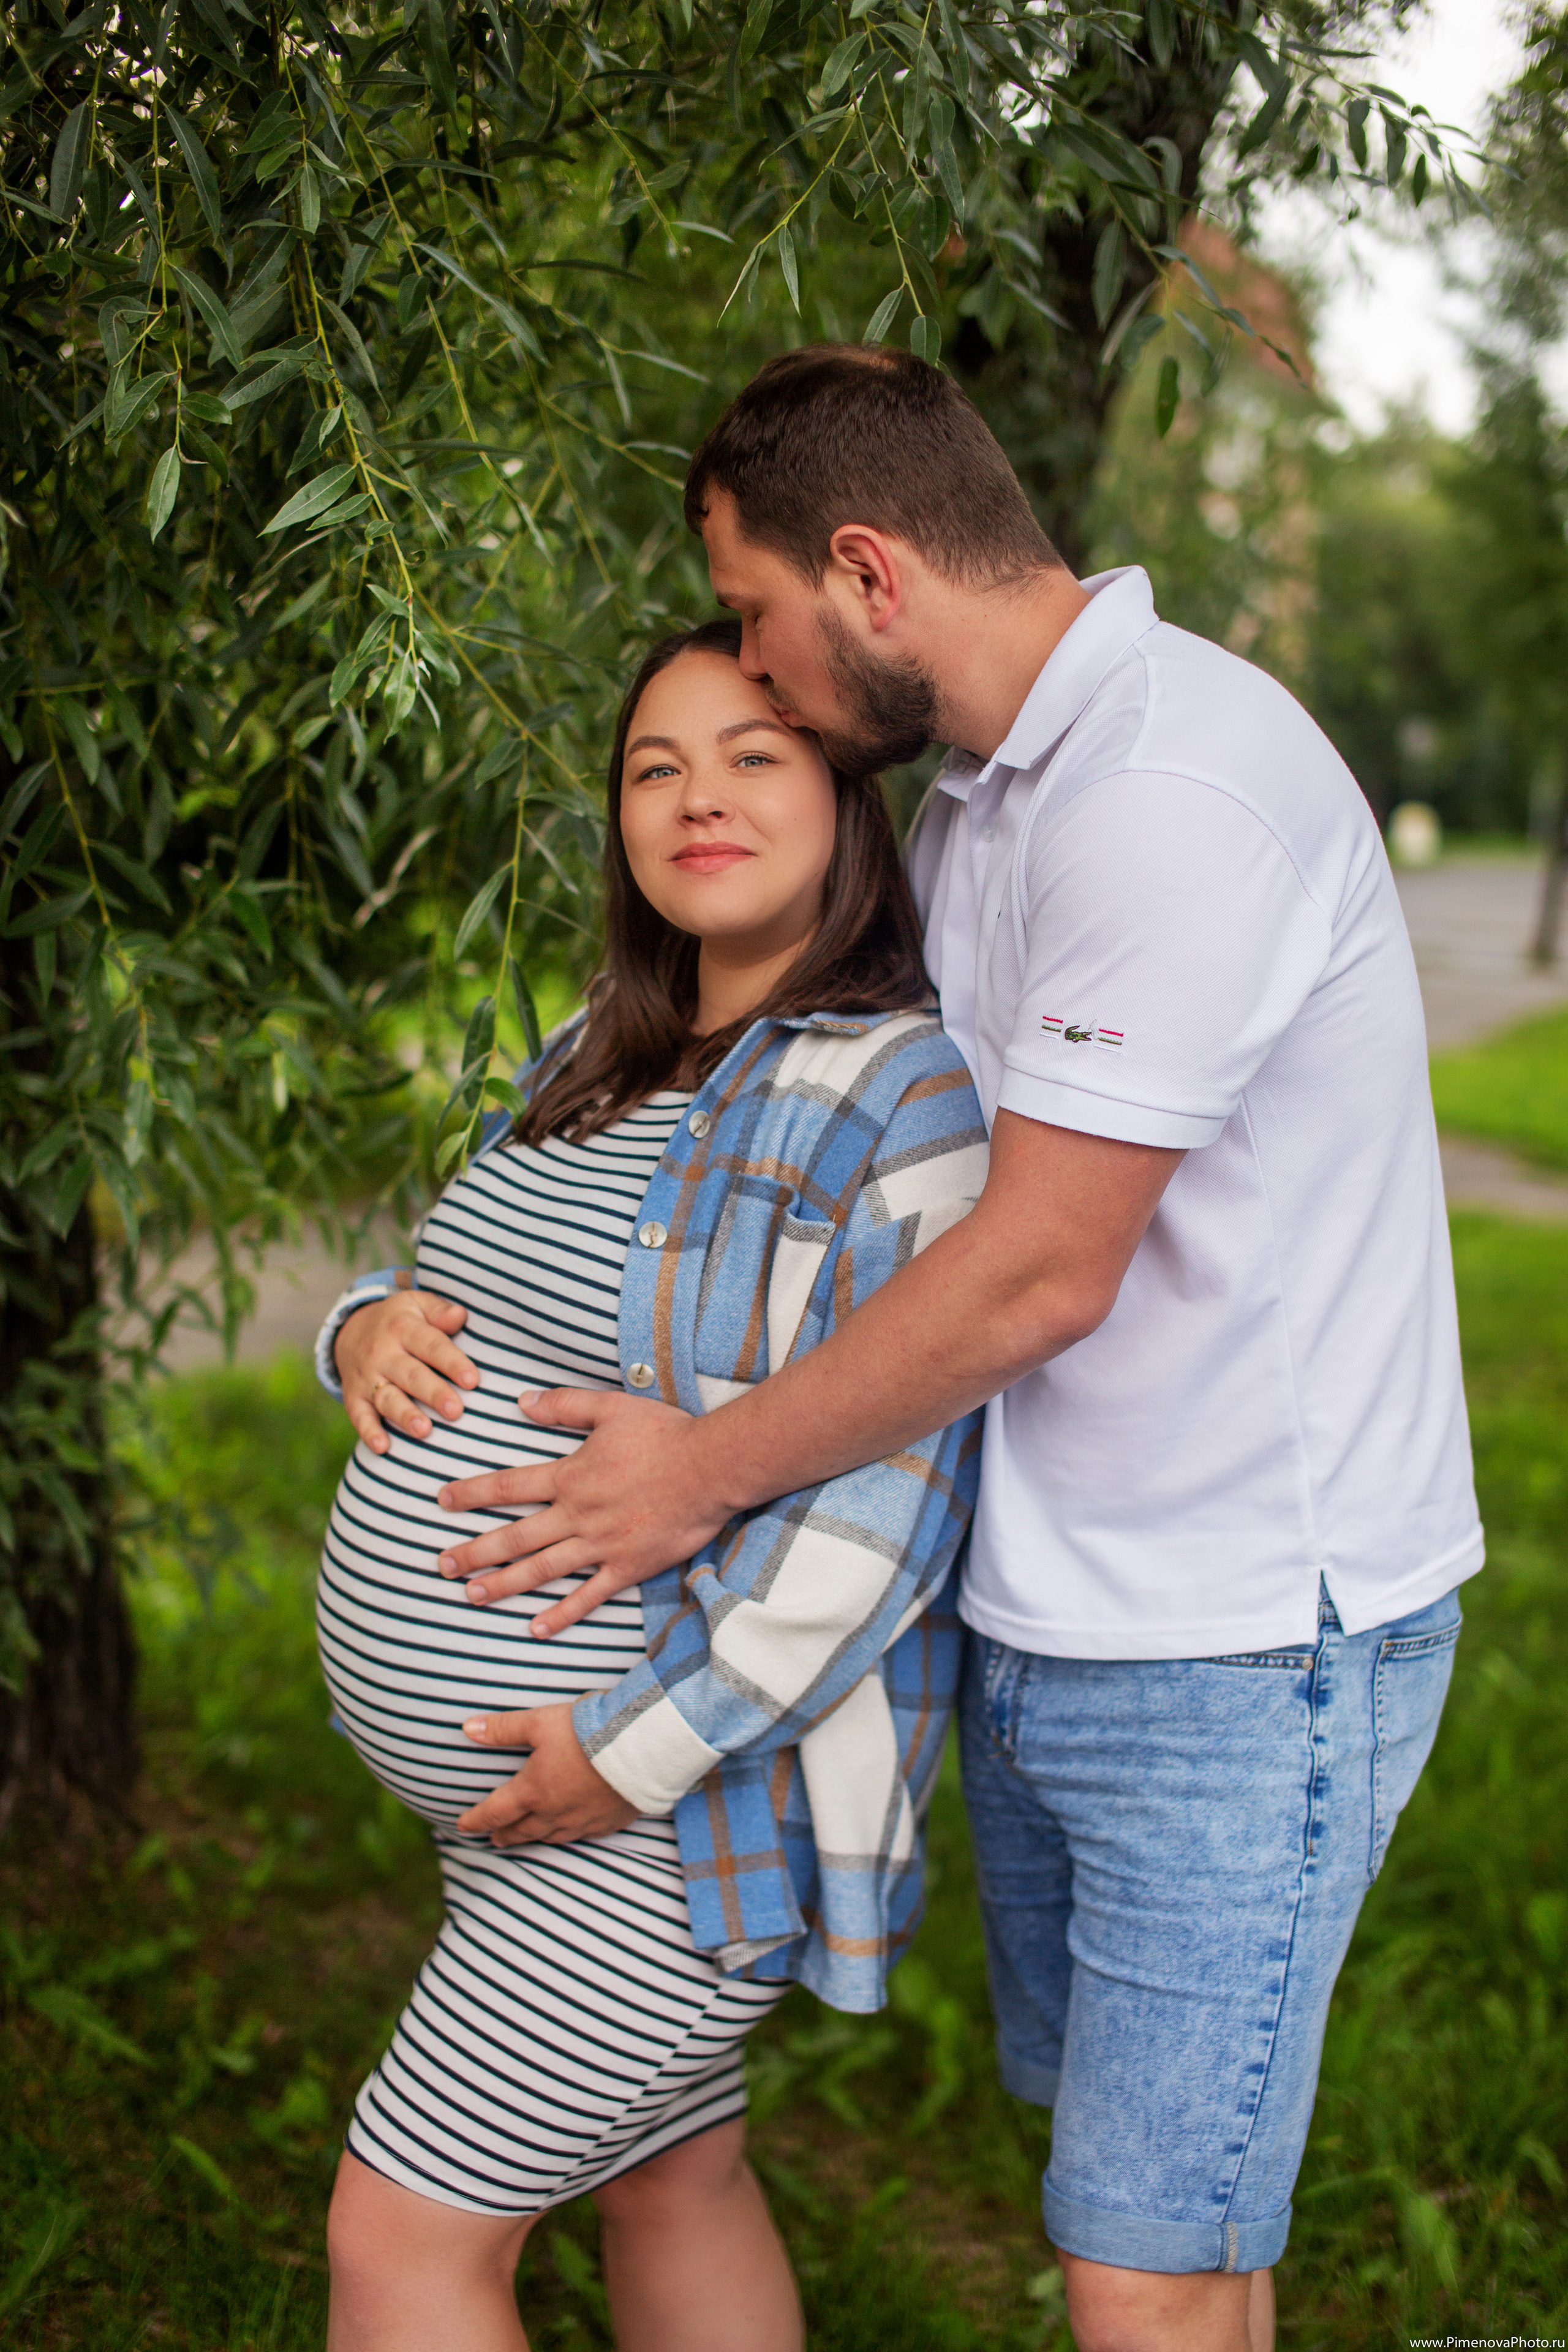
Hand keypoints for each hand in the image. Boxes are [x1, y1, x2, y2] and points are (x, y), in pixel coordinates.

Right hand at [335, 1280, 478, 1454]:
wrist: (350, 1330)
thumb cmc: (400, 1320)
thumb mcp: (417, 1304)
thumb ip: (439, 1311)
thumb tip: (460, 1315)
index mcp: (403, 1327)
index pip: (431, 1345)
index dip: (451, 1362)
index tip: (472, 1380)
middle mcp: (382, 1353)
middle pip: (411, 1375)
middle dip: (433, 1393)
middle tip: (455, 1411)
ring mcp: (366, 1377)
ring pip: (387, 1398)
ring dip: (405, 1415)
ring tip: (424, 1430)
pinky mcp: (353, 1396)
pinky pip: (359, 1415)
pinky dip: (369, 1432)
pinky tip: (382, 1447)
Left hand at [435, 1388, 729, 1636]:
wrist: (712, 1469)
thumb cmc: (665, 1434)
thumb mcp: (612, 1407)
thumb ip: (565, 1404)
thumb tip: (522, 1401)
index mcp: (570, 1476)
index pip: (508, 1486)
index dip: (472, 1493)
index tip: (442, 1500)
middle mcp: (577, 1515)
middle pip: (514, 1537)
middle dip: (474, 1552)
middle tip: (441, 1566)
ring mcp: (601, 1546)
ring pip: (541, 1570)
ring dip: (503, 1584)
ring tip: (472, 1596)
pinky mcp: (627, 1568)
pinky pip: (587, 1597)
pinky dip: (560, 1614)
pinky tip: (536, 1628)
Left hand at [456, 1701, 637, 1844]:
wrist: (639, 1748)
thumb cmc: (586, 1731)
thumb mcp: (539, 1722)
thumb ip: (503, 1728)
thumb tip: (466, 1728)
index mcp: (533, 1791)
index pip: (496, 1811)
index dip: (476, 1820)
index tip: (462, 1827)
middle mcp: (554, 1813)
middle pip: (522, 1830)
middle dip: (505, 1835)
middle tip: (494, 1839)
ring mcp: (583, 1820)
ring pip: (551, 1837)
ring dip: (534, 1838)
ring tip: (526, 1837)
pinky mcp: (609, 1821)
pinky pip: (583, 1836)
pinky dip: (570, 1835)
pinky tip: (572, 1831)